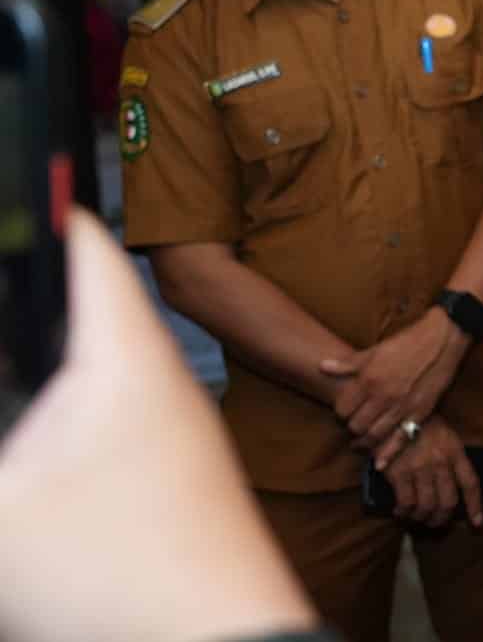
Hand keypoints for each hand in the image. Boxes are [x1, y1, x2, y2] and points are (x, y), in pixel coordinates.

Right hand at [0, 211, 316, 641]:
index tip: (26, 190)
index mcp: (126, 360)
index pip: (90, 254)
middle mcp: (162, 386)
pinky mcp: (177, 485)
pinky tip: (44, 460)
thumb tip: (8, 421)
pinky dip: (73, 427)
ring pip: (105, 374)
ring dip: (61, 366)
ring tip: (26, 353)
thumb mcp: (1, 510)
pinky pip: (116, 430)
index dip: (49, 219)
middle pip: (93, 312)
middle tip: (16, 277)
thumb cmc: (120, 578)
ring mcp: (176, 436)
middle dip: (44, 298)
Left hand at [321, 306, 469, 460]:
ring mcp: (401, 408)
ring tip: (362, 442)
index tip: (344, 411)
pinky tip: (380, 464)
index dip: (340, 413)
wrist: (441, 341)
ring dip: (365, 442)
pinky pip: (399, 440)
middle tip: (354, 425)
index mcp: (368, 380)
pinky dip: (388, 455)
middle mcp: (382, 397)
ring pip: (373, 436)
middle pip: (355, 426)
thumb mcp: (374, 350)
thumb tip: (322, 367)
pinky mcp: (418, 414)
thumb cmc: (407, 343)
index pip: (342, 410)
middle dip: (352, 428)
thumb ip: (348, 364)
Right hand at [382, 417, 482, 528]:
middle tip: (434, 521)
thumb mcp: (444, 435)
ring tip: (417, 517)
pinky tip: (400, 511)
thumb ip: (450, 458)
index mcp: (455, 451)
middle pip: (448, 502)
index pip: (470, 483)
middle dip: (442, 518)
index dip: (475, 506)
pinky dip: (404, 512)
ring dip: (422, 518)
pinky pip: (406, 503)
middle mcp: (441, 462)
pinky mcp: (399, 473)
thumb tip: (450, 487)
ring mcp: (420, 469)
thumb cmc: (420, 424)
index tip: (477, 522)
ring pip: (427, 506)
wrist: (392, 413)